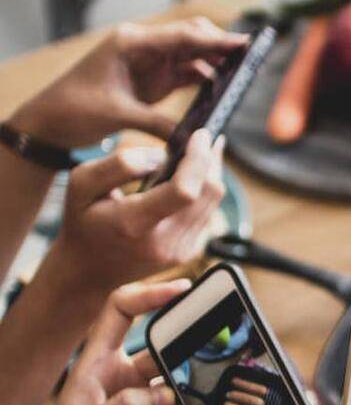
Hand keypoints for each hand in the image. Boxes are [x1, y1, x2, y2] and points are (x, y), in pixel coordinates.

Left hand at [8, 17, 246, 147]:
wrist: (52, 122)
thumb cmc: (76, 109)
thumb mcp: (119, 115)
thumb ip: (157, 124)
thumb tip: (193, 138)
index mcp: (131, 43)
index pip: (182, 36)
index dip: (216, 40)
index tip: (245, 45)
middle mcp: (143, 47)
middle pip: (192, 38)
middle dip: (221, 47)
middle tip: (251, 59)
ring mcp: (149, 62)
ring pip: (193, 55)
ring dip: (217, 63)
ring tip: (243, 74)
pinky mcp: (153, 79)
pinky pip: (187, 74)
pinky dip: (206, 80)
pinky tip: (222, 90)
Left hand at [19, 280, 192, 404]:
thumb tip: (164, 395)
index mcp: (95, 367)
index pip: (121, 312)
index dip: (149, 294)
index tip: (183, 290)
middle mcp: (121, 380)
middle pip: (163, 351)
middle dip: (187, 357)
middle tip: (206, 368)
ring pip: (180, 386)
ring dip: (190, 403)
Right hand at [58, 130, 224, 287]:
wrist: (88, 270)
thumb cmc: (83, 221)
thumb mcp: (81, 184)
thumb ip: (119, 164)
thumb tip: (161, 157)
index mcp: (134, 223)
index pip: (184, 190)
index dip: (198, 159)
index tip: (199, 134)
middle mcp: (163, 242)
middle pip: (208, 193)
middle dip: (209, 160)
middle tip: (203, 136)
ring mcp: (179, 251)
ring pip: (214, 202)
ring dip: (211, 173)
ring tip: (201, 151)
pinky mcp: (188, 253)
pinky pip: (209, 214)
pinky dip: (206, 191)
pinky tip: (195, 175)